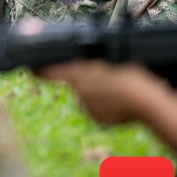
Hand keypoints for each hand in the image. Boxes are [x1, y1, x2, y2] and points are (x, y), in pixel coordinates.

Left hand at [36, 59, 176, 149]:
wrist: (145, 101)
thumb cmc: (130, 74)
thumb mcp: (109, 57)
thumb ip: (91, 63)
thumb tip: (85, 64)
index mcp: (78, 74)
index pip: (49, 72)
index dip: (40, 70)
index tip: (31, 68)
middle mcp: (79, 92)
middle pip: (77, 82)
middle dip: (87, 79)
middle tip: (107, 75)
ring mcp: (89, 108)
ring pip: (89, 95)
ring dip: (99, 92)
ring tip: (119, 87)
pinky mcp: (99, 119)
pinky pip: (99, 109)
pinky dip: (107, 105)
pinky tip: (122, 101)